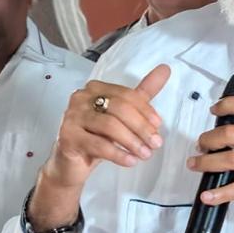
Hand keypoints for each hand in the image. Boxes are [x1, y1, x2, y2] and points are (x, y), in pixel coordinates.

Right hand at [29, 65, 170, 230]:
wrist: (72, 163)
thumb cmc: (98, 136)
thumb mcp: (123, 114)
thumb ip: (142, 94)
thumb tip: (165, 69)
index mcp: (95, 88)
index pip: (126, 95)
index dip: (145, 110)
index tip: (158, 126)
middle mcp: (81, 98)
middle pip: (120, 108)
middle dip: (141, 127)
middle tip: (156, 143)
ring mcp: (72, 117)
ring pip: (109, 126)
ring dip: (132, 141)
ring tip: (145, 154)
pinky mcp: (68, 137)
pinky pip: (98, 145)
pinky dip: (118, 154)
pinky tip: (131, 161)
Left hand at [187, 96, 233, 232]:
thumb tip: (233, 131)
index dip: (227, 104)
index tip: (213, 110)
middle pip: (231, 133)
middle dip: (209, 139)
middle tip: (201, 144)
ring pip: (229, 159)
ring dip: (206, 162)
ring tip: (195, 164)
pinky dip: (218, 193)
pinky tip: (207, 195)